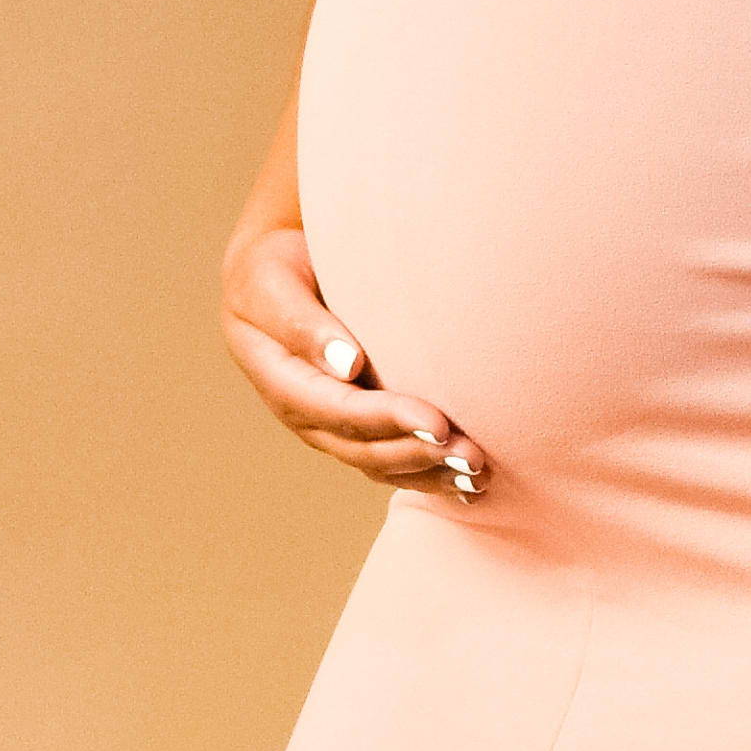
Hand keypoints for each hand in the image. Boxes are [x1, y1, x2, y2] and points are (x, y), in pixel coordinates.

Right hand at [220, 212, 487, 501]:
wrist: (273, 272)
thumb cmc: (275, 266)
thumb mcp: (272, 282)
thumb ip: (302, 322)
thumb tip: (347, 364)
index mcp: (279, 377)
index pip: (336, 409)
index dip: (388, 420)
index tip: (439, 423)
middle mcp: (302, 411)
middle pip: (361, 447)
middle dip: (418, 455)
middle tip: (472, 456)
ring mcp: (327, 424)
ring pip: (378, 463)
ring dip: (429, 473)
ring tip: (478, 474)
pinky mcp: (351, 426)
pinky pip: (388, 460)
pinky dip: (427, 474)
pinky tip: (466, 484)